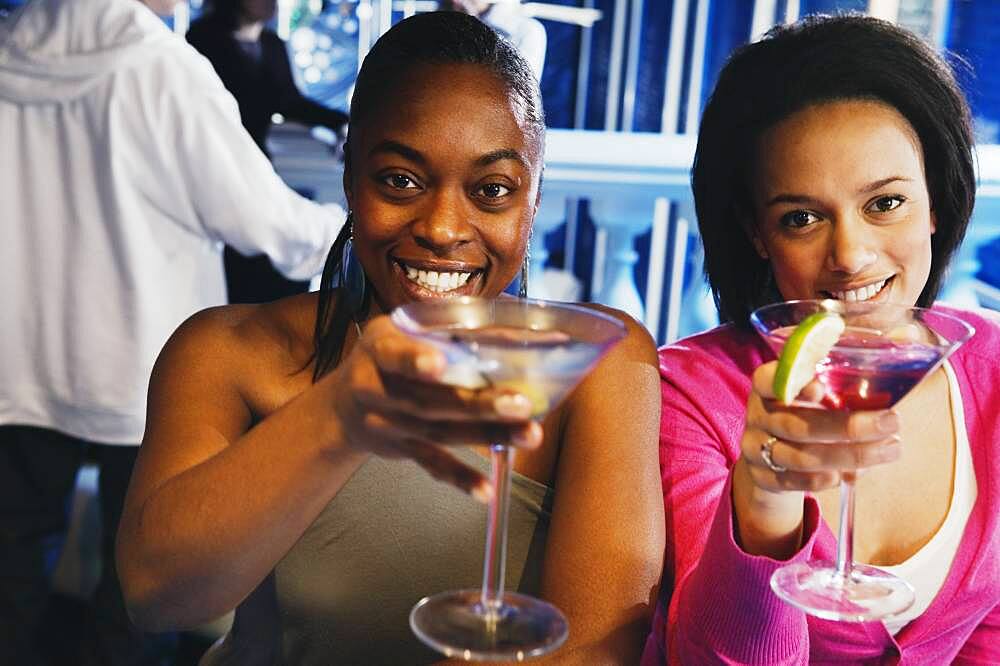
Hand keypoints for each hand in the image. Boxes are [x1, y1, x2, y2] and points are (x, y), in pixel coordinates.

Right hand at [324, 315, 542, 498]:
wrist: (343, 407)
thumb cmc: (387, 356)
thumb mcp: (397, 330)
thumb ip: (439, 329)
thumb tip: (509, 327)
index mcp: (379, 349)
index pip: (394, 356)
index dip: (415, 360)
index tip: (439, 363)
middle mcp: (378, 389)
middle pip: (429, 400)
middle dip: (478, 403)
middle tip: (520, 403)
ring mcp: (388, 425)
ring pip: (438, 432)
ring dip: (487, 435)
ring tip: (529, 434)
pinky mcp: (401, 450)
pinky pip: (430, 465)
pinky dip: (459, 478)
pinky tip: (486, 489)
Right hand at [740, 361, 901, 493]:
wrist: (775, 458)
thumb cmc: (812, 410)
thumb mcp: (830, 383)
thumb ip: (866, 358)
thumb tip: (907, 334)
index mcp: (769, 385)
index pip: (767, 378)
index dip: (791, 381)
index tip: (822, 386)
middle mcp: (758, 415)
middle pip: (795, 424)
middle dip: (847, 427)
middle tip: (891, 421)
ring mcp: (756, 448)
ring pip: (799, 457)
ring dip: (848, 456)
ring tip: (890, 449)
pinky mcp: (764, 477)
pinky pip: (792, 482)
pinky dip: (822, 481)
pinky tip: (851, 475)